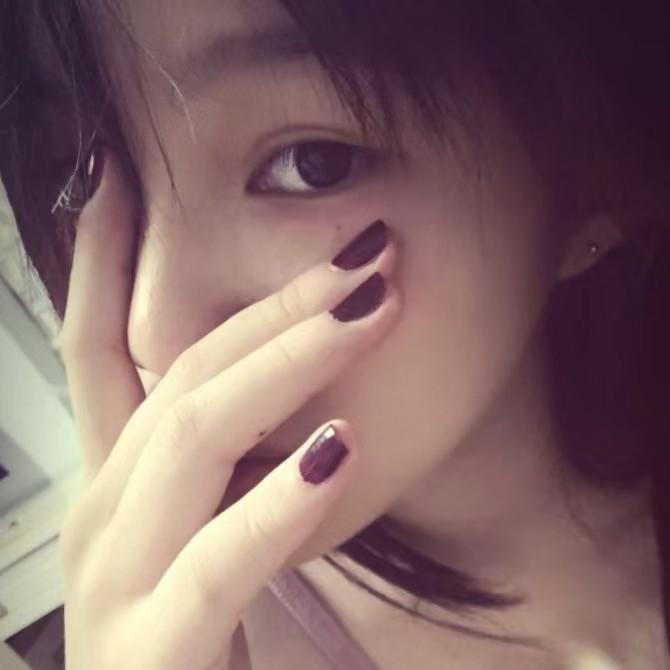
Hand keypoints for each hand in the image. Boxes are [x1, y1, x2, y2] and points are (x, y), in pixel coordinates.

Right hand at [58, 148, 400, 669]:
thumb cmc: (198, 633)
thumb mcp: (201, 525)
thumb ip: (221, 462)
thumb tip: (283, 387)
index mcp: (115, 484)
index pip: (97, 349)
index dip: (100, 260)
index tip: (119, 180)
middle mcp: (102, 515)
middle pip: (182, 371)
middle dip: (272, 302)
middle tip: (360, 250)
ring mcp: (119, 579)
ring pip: (196, 433)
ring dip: (290, 361)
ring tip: (370, 309)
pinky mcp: (158, 648)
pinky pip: (221, 558)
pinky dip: (280, 499)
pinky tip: (337, 449)